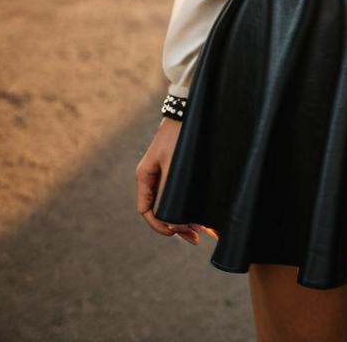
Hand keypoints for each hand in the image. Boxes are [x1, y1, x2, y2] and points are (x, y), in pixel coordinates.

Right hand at [135, 117, 201, 244]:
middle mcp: (152, 177)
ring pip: (171, 203)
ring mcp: (164, 174)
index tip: (176, 233)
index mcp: (144, 176)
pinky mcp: (177, 170)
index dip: (160, 226)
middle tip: (195, 237)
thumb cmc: (181, 135)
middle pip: (159, 209)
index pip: (146, 210)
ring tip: (202, 231)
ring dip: (184, 217)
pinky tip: (202, 215)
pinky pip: (179, 193)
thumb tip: (171, 219)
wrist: (188, 109)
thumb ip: (169, 190)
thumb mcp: (175, 164)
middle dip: (176, 225)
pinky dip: (188, 205)